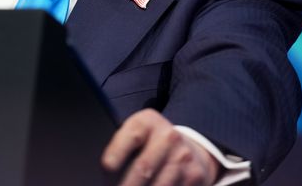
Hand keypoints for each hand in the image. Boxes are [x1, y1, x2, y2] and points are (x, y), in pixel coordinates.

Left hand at [101, 109, 219, 185]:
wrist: (187, 147)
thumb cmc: (149, 142)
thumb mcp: (136, 134)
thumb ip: (121, 145)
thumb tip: (106, 169)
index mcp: (147, 121)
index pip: (132, 137)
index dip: (117, 153)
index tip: (107, 167)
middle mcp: (169, 136)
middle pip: (143, 168)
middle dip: (125, 184)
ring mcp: (184, 156)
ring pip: (158, 185)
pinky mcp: (195, 175)